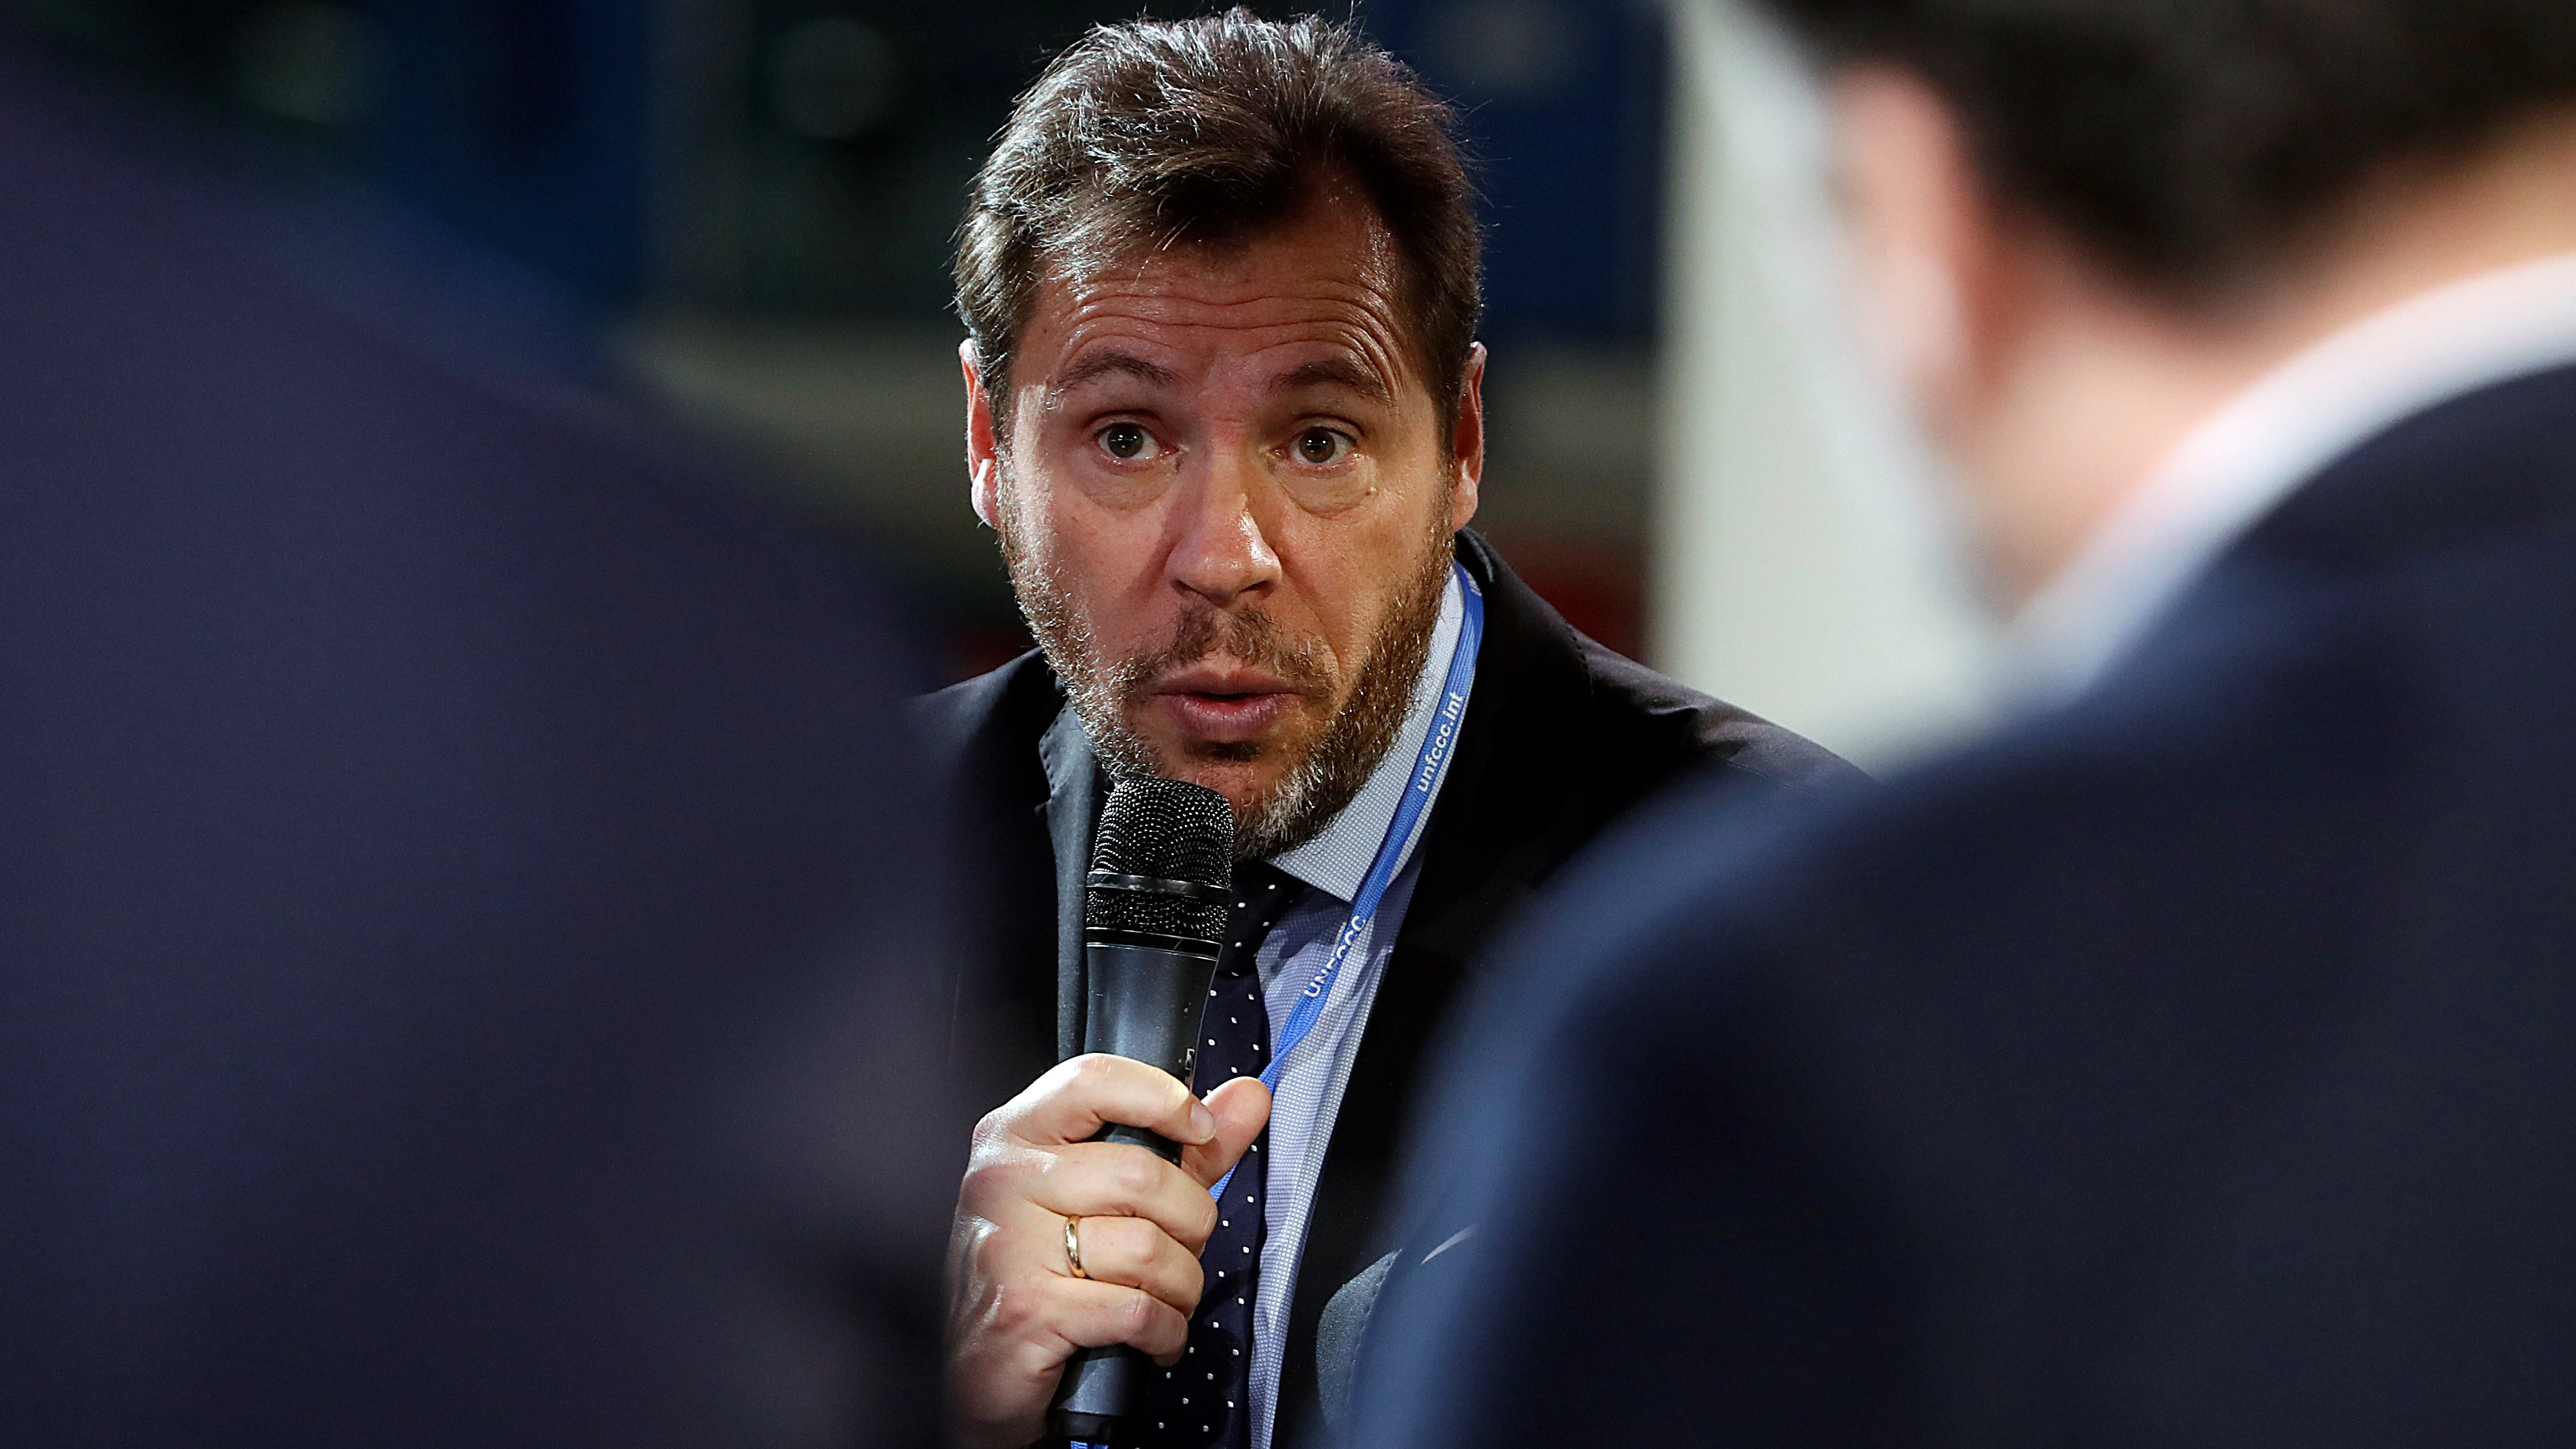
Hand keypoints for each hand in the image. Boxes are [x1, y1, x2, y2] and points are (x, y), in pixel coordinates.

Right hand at [945, 1054, 1270, 1448]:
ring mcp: (1008, 1245)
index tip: (1200, 1130)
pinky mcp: (1024, 1310)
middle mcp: (1002, 1180)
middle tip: (1181, 1249)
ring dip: (1181, 1286)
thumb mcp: (1110, 1199)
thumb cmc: (1045, 1276)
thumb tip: (1249, 1096)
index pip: (1093, 1080)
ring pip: (1147, 1247)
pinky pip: (1136, 1309)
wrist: (980, 1375)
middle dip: (1191, 1223)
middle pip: (1142, 1175)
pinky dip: (1165, 1331)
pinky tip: (1153, 1336)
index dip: (1162, 1098)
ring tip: (1167, 1298)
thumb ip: (1182, 1147)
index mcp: (1017, 1136)